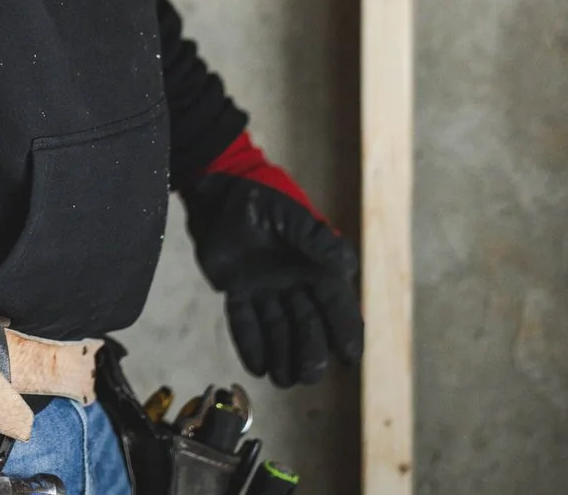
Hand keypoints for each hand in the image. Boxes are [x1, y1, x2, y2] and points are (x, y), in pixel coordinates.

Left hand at [182, 133, 361, 387]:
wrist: (218, 188)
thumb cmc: (261, 195)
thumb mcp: (291, 214)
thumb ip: (316, 239)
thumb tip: (347, 265)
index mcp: (315, 264)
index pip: (336, 303)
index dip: (345, 330)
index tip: (350, 357)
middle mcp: (294, 281)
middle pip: (309, 324)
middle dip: (311, 350)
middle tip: (310, 374)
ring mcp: (265, 287)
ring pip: (279, 328)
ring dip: (283, 354)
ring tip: (284, 379)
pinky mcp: (238, 289)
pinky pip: (246, 321)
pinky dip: (251, 343)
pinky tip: (257, 367)